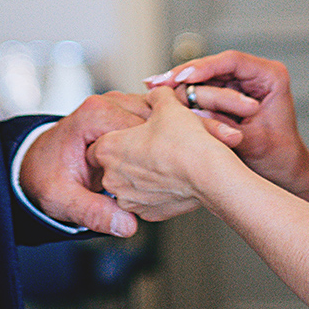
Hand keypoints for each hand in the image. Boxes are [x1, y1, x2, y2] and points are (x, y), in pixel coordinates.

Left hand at [19, 92, 154, 237]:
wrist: (37, 165)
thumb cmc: (46, 177)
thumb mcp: (64, 200)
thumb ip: (94, 212)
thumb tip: (127, 225)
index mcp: (92, 116)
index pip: (141, 127)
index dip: (153, 152)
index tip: (160, 176)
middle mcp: (106, 103)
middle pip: (153, 118)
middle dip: (159, 146)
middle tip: (163, 177)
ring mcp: (116, 105)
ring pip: (156, 118)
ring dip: (160, 141)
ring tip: (160, 172)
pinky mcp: (123, 113)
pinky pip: (151, 121)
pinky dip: (156, 139)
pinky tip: (155, 163)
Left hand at [89, 85, 241, 221]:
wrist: (211, 175)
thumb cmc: (186, 143)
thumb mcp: (168, 106)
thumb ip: (155, 96)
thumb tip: (155, 95)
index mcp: (108, 149)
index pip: (98, 142)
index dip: (115, 135)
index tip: (130, 133)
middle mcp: (112, 177)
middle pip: (112, 163)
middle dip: (127, 155)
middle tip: (149, 145)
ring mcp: (130, 198)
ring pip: (128, 183)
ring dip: (140, 174)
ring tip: (163, 160)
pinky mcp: (148, 213)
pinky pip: (145, 199)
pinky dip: (154, 190)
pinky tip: (170, 176)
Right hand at [148, 51, 308, 191]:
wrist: (285, 173)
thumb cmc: (277, 159)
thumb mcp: (251, 141)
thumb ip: (224, 124)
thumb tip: (192, 112)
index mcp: (270, 76)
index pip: (232, 62)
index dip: (204, 67)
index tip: (182, 77)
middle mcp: (255, 74)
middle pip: (214, 66)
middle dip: (185, 73)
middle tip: (158, 80)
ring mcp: (241, 83)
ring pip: (205, 76)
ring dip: (179, 81)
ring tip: (153, 85)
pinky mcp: (229, 93)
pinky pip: (204, 88)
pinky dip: (184, 92)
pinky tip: (160, 93)